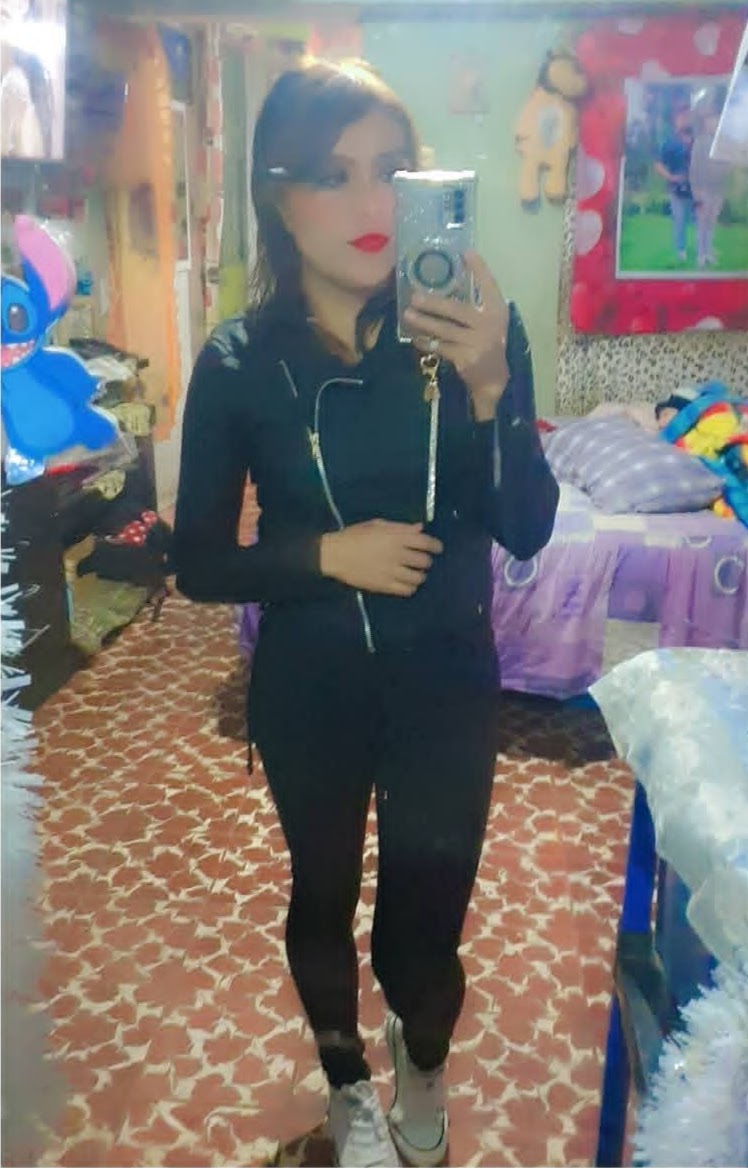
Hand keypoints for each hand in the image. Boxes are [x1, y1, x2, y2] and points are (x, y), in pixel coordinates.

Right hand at [320, 520, 442, 596]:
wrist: (335, 554)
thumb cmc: (355, 535)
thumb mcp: (377, 525)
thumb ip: (400, 527)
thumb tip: (420, 528)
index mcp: (396, 537)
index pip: (426, 542)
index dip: (436, 546)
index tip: (437, 549)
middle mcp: (397, 554)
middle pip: (424, 562)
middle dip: (426, 562)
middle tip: (421, 562)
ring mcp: (392, 572)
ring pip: (418, 578)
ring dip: (419, 576)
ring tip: (415, 574)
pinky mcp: (385, 586)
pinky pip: (407, 590)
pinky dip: (410, 587)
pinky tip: (406, 584)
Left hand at [404, 250, 509, 420]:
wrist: (493, 379)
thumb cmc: (487, 343)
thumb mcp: (489, 321)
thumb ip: (475, 304)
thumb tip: (445, 284)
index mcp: (497, 310)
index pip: (489, 285)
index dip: (479, 269)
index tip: (466, 252)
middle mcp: (489, 324)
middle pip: (456, 309)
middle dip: (433, 303)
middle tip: (414, 296)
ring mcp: (477, 342)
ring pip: (444, 329)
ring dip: (424, 322)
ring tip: (408, 315)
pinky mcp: (465, 358)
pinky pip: (440, 347)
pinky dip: (426, 342)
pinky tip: (416, 338)